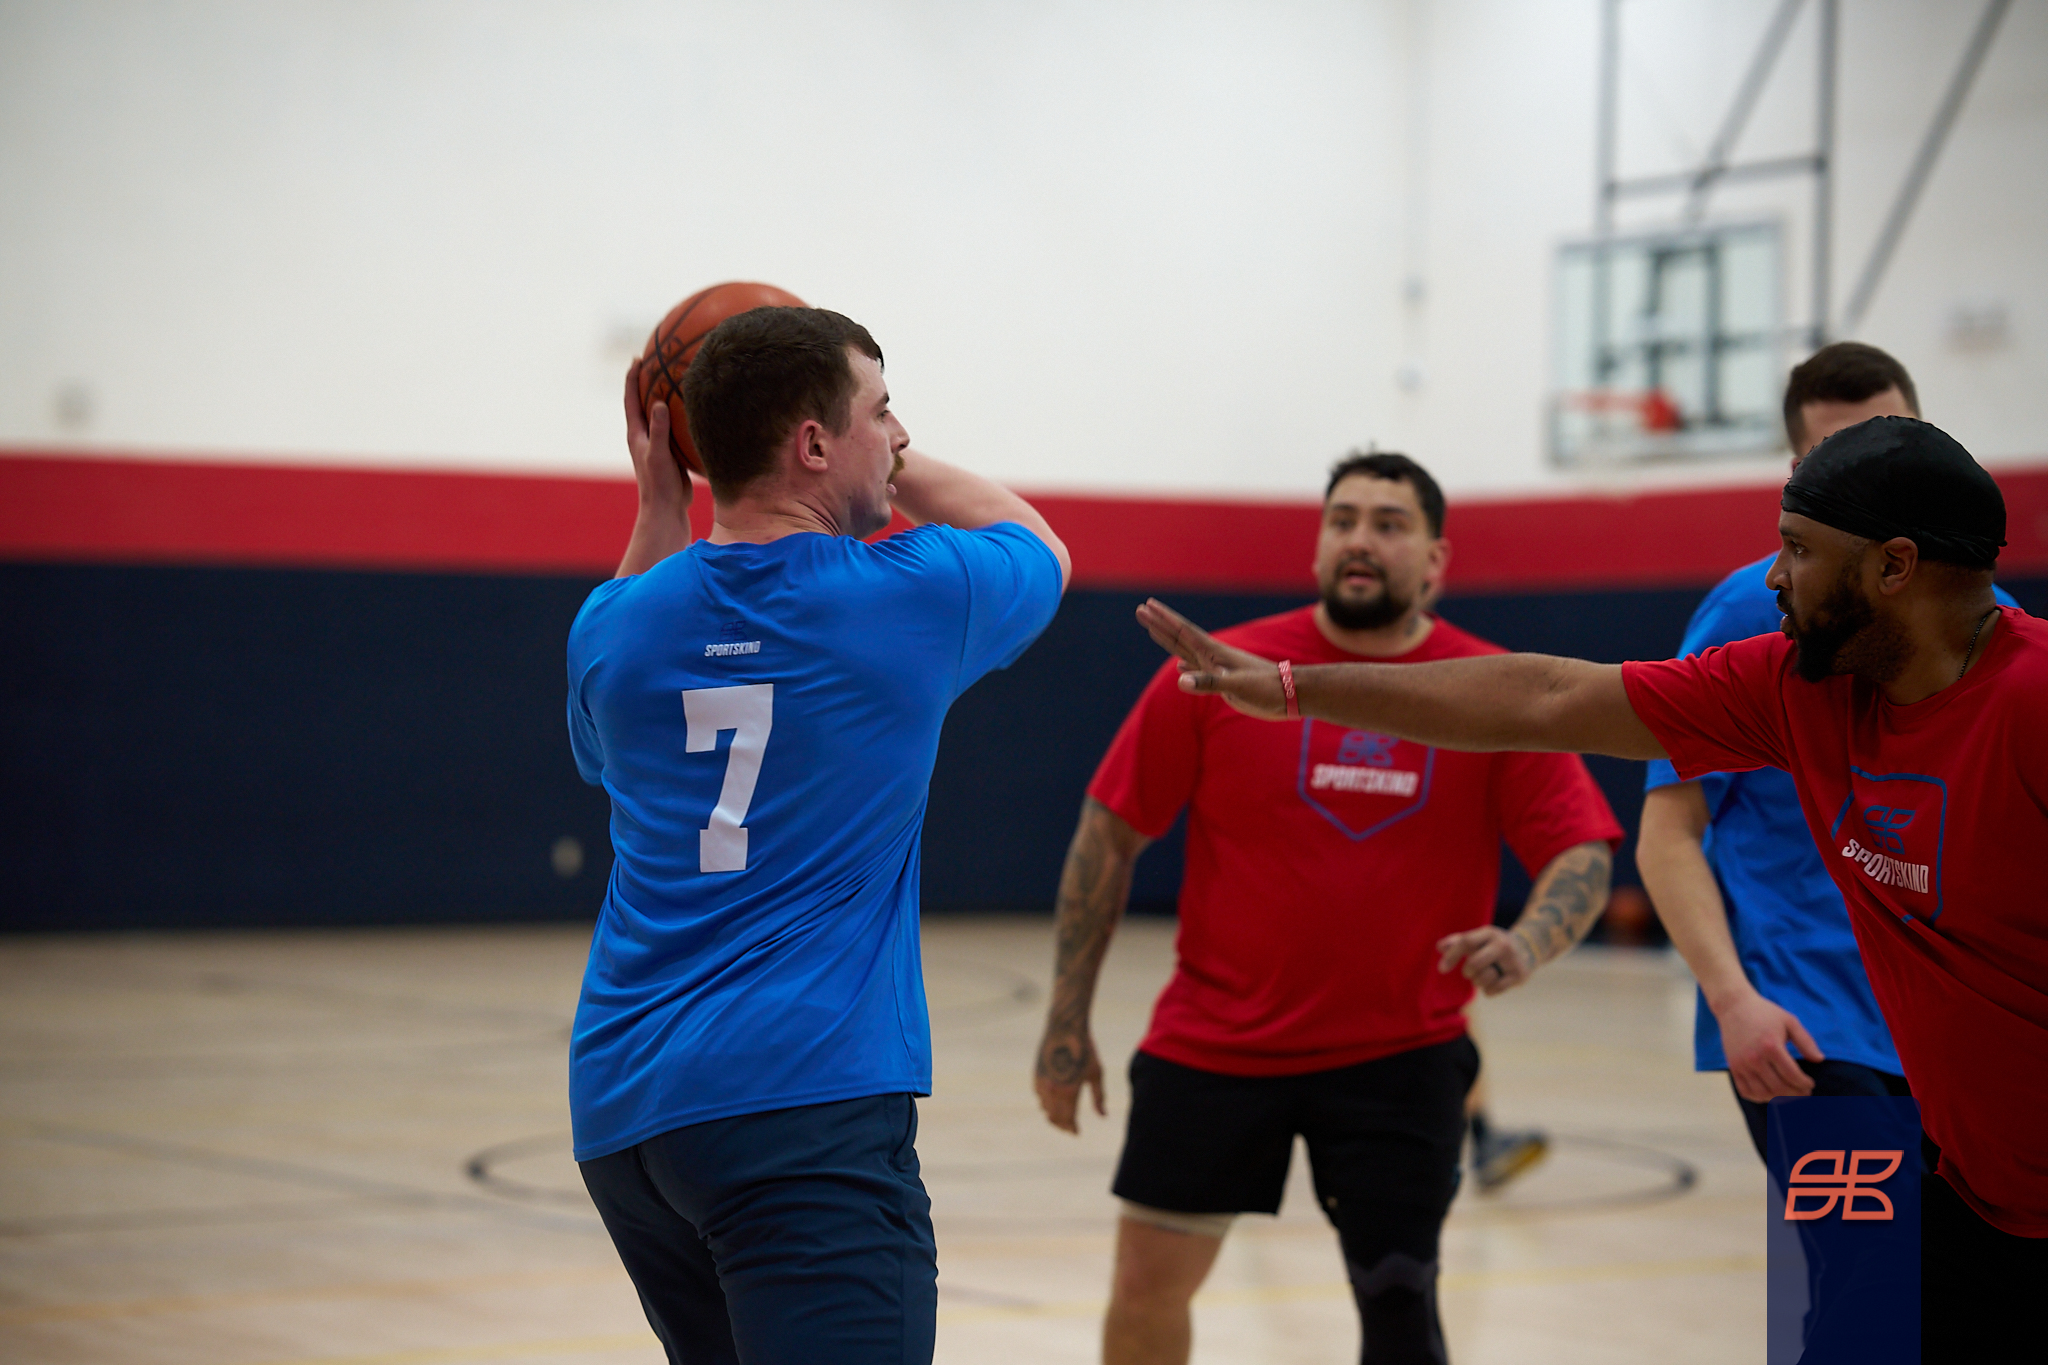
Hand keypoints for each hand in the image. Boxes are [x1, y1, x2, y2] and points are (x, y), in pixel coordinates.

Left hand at [624, 360, 693, 517]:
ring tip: (676, 379)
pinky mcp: (671, 453)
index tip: (637, 359)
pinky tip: (697, 410)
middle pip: (644, 401)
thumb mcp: (658, 455)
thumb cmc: (659, 484)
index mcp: (636, 434)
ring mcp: (658, 444)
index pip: (631, 399)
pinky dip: (682, 416)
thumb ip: (658, 430)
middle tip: (655, 361)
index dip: (632, 378)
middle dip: (648, 381)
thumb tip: (657, 403)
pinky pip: (676, 428)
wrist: (666, 509)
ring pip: (661, 414)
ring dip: (666, 397)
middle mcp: (645, 436)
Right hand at [1034, 1027, 1104, 1133]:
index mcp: (1069, 1092)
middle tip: (1070, 1127)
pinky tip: (1053, 1101)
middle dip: (1062, 1125)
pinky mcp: (1036, 1074)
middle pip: (1054, 1118)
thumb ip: (1099, 1097)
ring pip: (1045, 1108)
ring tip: (1061, 1116)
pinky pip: (1039, 1096)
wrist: (1065, 1028)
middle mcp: (1053, 1090)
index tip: (1077, 1132)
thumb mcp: (1096, 1073)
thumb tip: (1103, 1116)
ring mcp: (1042, 1083)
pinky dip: (1045, 1102)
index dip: (1072, 1129)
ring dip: (1053, 1115)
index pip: (1068, 1120)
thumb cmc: (1085, 1050)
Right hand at [1135, 599, 1288, 718]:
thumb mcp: (1237, 686)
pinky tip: (1180, 668)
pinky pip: (1197, 670)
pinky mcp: (1223, 681)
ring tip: (1153, 630)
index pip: (1182, 631)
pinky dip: (1186, 666)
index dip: (1164, 619)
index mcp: (1214, 653)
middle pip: (1179, 636)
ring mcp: (1218, 668)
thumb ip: (1210, 682)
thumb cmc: (1266, 689)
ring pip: (1186, 651)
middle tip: (1141, 609)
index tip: (1147, 606)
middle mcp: (1213, 656)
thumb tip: (1181, 680)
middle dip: (1159, 623)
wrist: (1289, 694)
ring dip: (1169, 640)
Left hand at [1436, 926, 1536, 995]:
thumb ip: (1458, 942)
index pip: (1466, 942)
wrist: (1528, 949)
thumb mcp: (1479, 939)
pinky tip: (1495, 982)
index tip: (1441, 969)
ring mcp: (1512, 961)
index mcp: (1489, 933)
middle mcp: (1502, 944)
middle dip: (1467, 971)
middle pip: (1474, 963)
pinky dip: (1488, 990)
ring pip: (1483, 979)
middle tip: (1470, 972)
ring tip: (1485, 975)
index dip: (1451, 956)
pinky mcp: (1519, 976)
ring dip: (1478, 981)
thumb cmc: (1493, 945)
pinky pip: (1493, 990)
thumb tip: (1439, 947)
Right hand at [1714, 989, 1822, 1101]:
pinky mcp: (1733, 1067)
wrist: (1734, 1006)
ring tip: (1788, 1095)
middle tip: (1804, 1093)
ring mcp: (1741, 1064)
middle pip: (1779, 1088)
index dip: (1804, 1084)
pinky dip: (1758, 1097)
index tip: (1810, 1084)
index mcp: (1771, 1046)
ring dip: (1779, 1099)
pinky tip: (1769, 1094)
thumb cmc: (1765, 1013)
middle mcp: (1755, 1058)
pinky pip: (1745, 1090)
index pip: (1792, 1075)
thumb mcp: (1789, 1021)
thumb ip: (1806, 1041)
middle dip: (1795, 1094)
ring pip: (1763, 1093)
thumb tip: (1819, 1060)